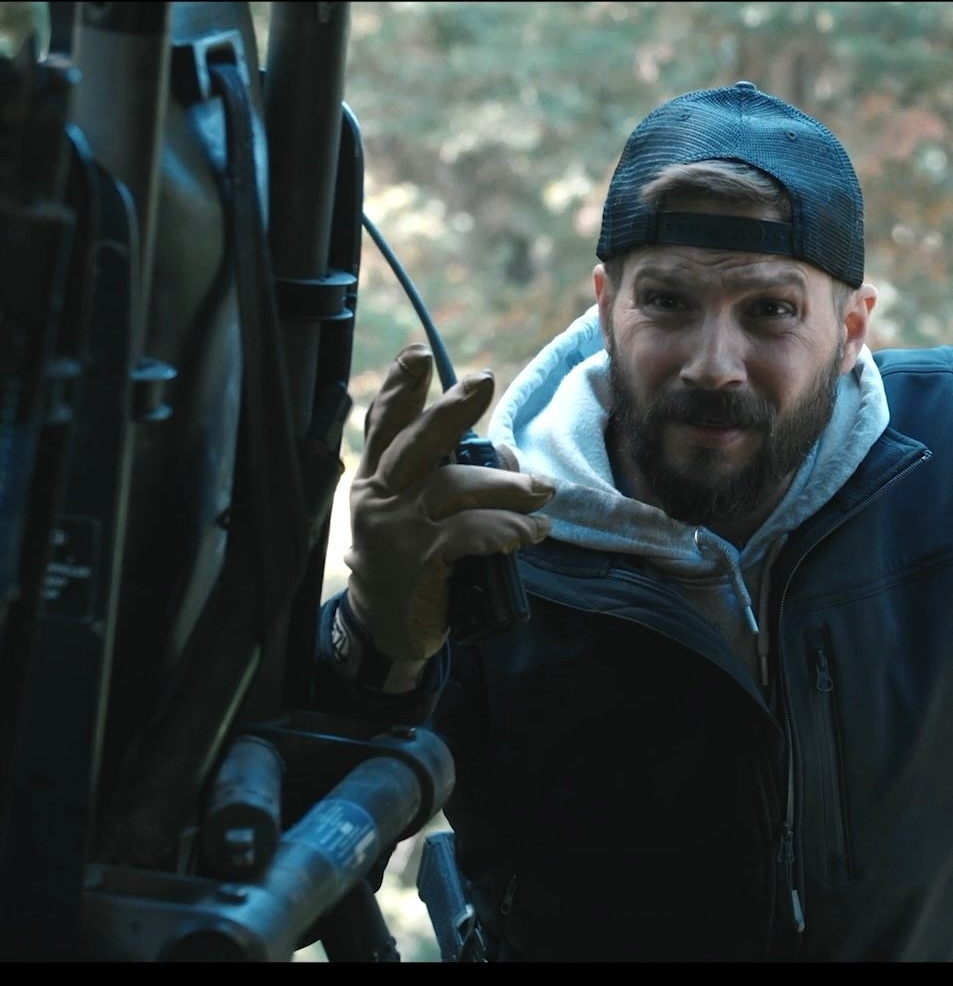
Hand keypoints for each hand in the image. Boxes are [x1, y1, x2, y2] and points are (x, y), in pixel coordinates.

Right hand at [345, 344, 554, 667]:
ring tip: (544, 493)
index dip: (399, 387)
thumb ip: (445, 482)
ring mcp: (394, 529)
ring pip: (452, 486)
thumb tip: (504, 454)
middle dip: (450, 410)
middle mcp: (377, 497)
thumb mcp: (415, 518)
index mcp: (375, 480)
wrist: (388, 631)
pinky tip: (533, 532)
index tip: (418, 354)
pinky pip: (470, 532)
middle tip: (482, 381)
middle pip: (415, 442)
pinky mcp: (417, 561)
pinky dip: (508, 529)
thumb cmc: (412, 564)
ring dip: (507, 486)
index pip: (383, 425)